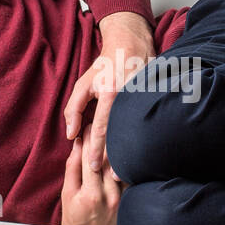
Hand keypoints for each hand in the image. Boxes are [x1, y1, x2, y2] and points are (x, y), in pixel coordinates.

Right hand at [60, 127, 121, 224]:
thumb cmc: (75, 219)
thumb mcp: (67, 194)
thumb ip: (72, 168)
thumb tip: (77, 144)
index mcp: (90, 194)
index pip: (90, 158)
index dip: (87, 139)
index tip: (86, 126)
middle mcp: (109, 195)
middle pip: (108, 159)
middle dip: (102, 139)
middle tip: (99, 124)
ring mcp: (123, 198)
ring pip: (121, 165)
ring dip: (116, 147)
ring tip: (112, 132)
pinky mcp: (131, 199)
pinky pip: (130, 175)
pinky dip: (126, 162)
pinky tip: (123, 151)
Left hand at [63, 11, 154, 178]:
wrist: (131, 45)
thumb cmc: (105, 66)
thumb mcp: (83, 84)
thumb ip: (74, 109)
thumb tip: (71, 134)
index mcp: (109, 93)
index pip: (102, 127)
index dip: (96, 149)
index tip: (92, 167)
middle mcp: (127, 97)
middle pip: (121, 133)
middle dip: (115, 157)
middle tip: (112, 179)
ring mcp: (142, 97)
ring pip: (135, 129)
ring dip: (130, 151)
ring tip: (127, 172)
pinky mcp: (152, 97)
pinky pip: (146, 121)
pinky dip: (143, 137)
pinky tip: (143, 152)